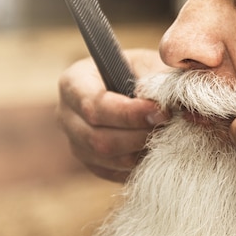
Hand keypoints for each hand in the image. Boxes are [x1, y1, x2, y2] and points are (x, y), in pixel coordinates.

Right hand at [56, 49, 168, 181]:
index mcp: (73, 83)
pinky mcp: (92, 163)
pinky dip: (137, 165)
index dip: (128, 113)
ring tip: (166, 137)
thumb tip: (162, 104)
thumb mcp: (146, 64)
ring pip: (106, 159)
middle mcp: (67, 115)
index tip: (161, 112)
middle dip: (137, 135)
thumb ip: (152, 81)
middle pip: (96, 138)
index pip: (94, 105)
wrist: (139, 88)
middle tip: (168, 127)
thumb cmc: (141, 70)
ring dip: (139, 151)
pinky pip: (113, 172)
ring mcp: (76, 142)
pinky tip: (157, 149)